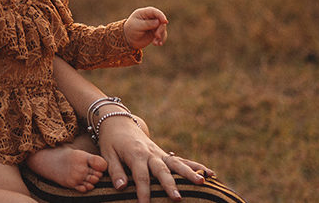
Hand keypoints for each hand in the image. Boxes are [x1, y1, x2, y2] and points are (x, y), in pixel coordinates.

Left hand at [94, 110, 215, 201]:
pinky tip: (211, 174)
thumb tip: (121, 187)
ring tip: (202, 182)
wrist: (119, 123)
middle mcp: (151, 153)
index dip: (143, 191)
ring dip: (190, 173)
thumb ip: (116, 171)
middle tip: (177, 198)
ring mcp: (160, 153)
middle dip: (170, 185)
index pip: (141, 176)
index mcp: (136, 154)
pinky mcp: (166, 154)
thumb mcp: (108, 155)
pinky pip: (183, 160)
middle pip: (162, 171)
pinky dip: (197, 166)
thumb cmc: (111, 141)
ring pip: (178, 164)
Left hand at [120, 7, 167, 49]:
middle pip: (161, 21)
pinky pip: (162, 34)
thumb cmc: (131, 30)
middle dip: (160, 28)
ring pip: (163, 28)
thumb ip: (147, 24)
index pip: (155, 12)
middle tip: (156, 36)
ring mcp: (154, 25)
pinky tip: (158, 44)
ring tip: (155, 43)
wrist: (128, 39)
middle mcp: (151, 18)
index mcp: (144, 13)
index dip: (161, 16)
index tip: (165, 22)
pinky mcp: (156, 32)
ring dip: (161, 35)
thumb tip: (158, 22)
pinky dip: (162, 39)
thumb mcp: (137, 26)